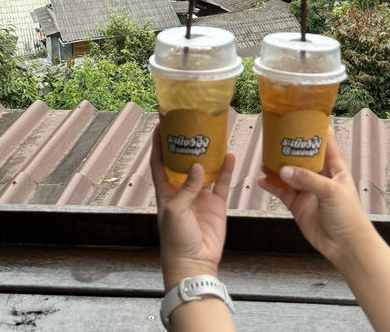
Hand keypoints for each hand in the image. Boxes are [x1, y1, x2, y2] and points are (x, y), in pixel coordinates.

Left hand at [150, 122, 234, 288]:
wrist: (194, 263)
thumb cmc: (175, 239)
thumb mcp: (175, 211)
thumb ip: (186, 188)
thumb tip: (199, 166)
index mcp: (166, 191)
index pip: (159, 163)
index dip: (158, 145)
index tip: (161, 126)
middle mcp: (182, 190)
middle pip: (183, 162)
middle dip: (186, 145)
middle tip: (192, 125)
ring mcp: (200, 196)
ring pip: (205, 169)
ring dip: (209, 154)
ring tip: (213, 135)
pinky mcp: (216, 204)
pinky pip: (222, 182)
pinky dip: (226, 169)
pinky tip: (230, 155)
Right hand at [258, 127, 371, 271]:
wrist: (346, 247)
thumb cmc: (348, 216)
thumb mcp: (331, 192)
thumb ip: (307, 179)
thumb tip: (284, 170)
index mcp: (335, 167)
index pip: (326, 142)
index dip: (316, 129)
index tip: (302, 115)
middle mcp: (320, 176)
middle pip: (303, 156)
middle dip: (290, 147)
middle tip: (275, 135)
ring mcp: (308, 190)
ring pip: (290, 173)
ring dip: (278, 166)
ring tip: (264, 156)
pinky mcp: (299, 205)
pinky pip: (282, 192)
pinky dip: (272, 186)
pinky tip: (261, 180)